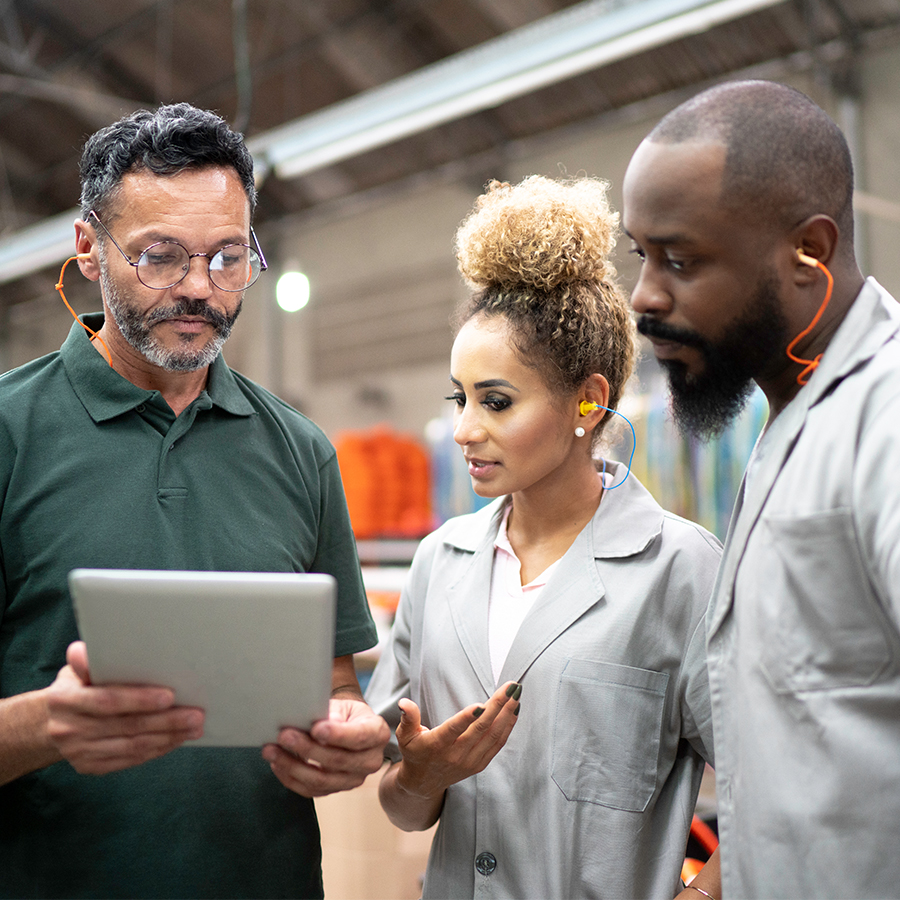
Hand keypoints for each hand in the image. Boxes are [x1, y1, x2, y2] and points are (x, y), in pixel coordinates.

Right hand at [44, 641, 204, 774]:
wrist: (50, 722)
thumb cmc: (76, 687)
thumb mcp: (76, 670)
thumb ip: (87, 661)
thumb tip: (88, 647)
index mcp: (66, 700)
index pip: (107, 701)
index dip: (139, 699)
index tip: (170, 696)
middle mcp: (69, 728)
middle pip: (126, 726)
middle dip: (165, 721)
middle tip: (195, 715)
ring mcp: (78, 752)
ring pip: (132, 746)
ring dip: (167, 737)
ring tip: (193, 728)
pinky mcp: (89, 766)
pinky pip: (129, 760)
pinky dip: (156, 750)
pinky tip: (175, 740)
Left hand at [262, 697, 389, 797]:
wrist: (348, 727)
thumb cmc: (346, 714)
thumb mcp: (345, 706)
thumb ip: (334, 713)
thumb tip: (320, 722)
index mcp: (377, 734)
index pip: (358, 737)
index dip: (337, 735)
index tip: (315, 728)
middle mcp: (370, 761)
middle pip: (337, 761)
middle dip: (307, 748)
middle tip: (284, 735)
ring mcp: (353, 780)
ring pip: (321, 780)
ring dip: (292, 766)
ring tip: (271, 750)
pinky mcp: (336, 790)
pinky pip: (310, 791)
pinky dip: (290, 778)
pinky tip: (277, 763)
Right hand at [394, 680, 521, 800]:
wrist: (423, 782)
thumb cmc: (415, 752)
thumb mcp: (405, 735)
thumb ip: (408, 717)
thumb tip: (404, 702)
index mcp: (436, 745)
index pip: (453, 730)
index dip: (467, 718)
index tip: (481, 704)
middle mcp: (455, 755)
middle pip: (480, 729)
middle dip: (498, 706)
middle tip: (510, 687)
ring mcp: (470, 761)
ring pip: (493, 736)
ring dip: (507, 714)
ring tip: (516, 694)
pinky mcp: (480, 764)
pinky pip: (497, 744)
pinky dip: (508, 726)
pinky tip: (514, 710)